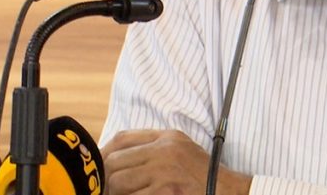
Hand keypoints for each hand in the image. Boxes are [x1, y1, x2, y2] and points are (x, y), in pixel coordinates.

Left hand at [101, 129, 252, 194]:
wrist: (228, 192)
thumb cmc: (203, 176)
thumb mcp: (181, 151)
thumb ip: (153, 148)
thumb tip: (115, 159)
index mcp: (167, 137)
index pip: (122, 138)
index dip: (104, 153)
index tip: (98, 167)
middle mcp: (164, 150)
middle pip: (115, 161)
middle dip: (106, 179)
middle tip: (106, 190)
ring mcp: (164, 172)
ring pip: (118, 182)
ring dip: (116, 193)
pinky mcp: (165, 192)